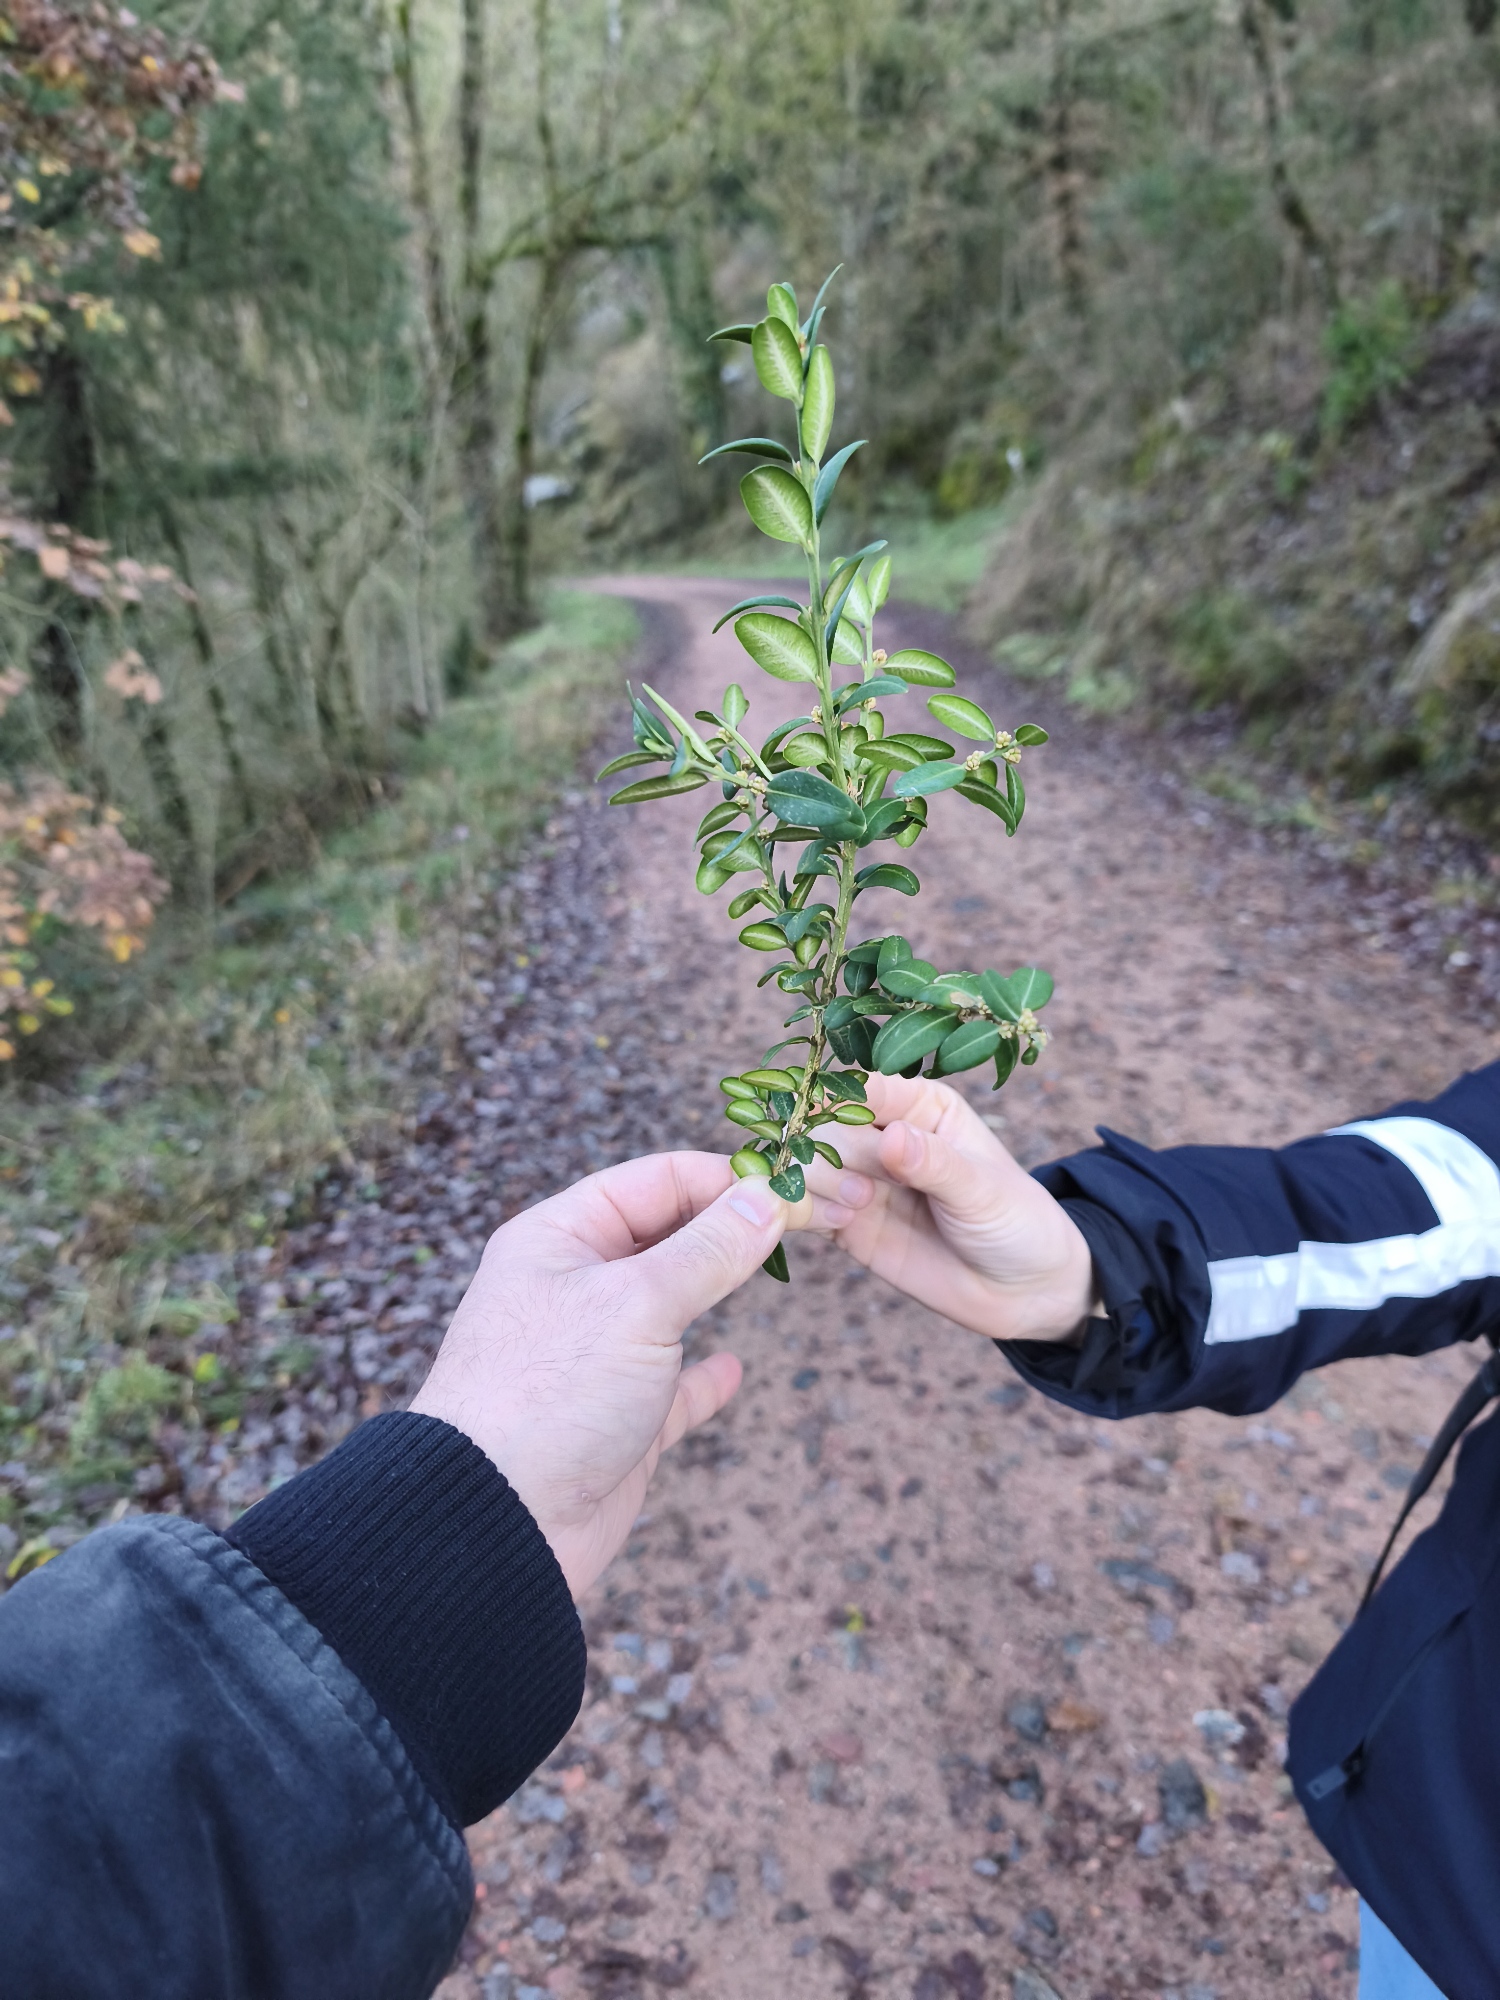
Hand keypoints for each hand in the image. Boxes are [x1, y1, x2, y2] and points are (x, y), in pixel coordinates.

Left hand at [411, 1154, 801, 1598]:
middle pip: (670, 1234)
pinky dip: (703, 1377)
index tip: (800, 1186)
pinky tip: (732, 1371)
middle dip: (737, 1226)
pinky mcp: (615, 1423)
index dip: (730, 1178)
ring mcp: (595, 1356)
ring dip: (720, 1288)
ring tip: (781, 1266)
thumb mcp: (637, 1303)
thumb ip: (710, 1250)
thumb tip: (770, 1198)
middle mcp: (575, 1287)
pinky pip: (670, 1387)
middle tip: (818, 1220)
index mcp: (561, 1237)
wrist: (495, 1527)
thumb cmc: (550, 1394)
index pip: (657, 1180)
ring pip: (672, 1305)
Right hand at [804, 1072, 1097, 1343]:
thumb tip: (891, 1137)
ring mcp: (860, 1179)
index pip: (866, 1089)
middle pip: (828, 1123)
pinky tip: (837, 1222)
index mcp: (921, 1106)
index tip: (819, 1112)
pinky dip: (802, 1209)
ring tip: (857, 1206)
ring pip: (808, 1162)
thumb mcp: (982, 1190)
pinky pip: (803, 1207)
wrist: (1020, 1291)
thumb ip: (935, 1164)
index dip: (836, 1097)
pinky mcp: (845, 1222)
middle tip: (864, 1187)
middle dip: (833, 1148)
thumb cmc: (1015, 1223)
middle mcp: (884, 1135)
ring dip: (817, 1178)